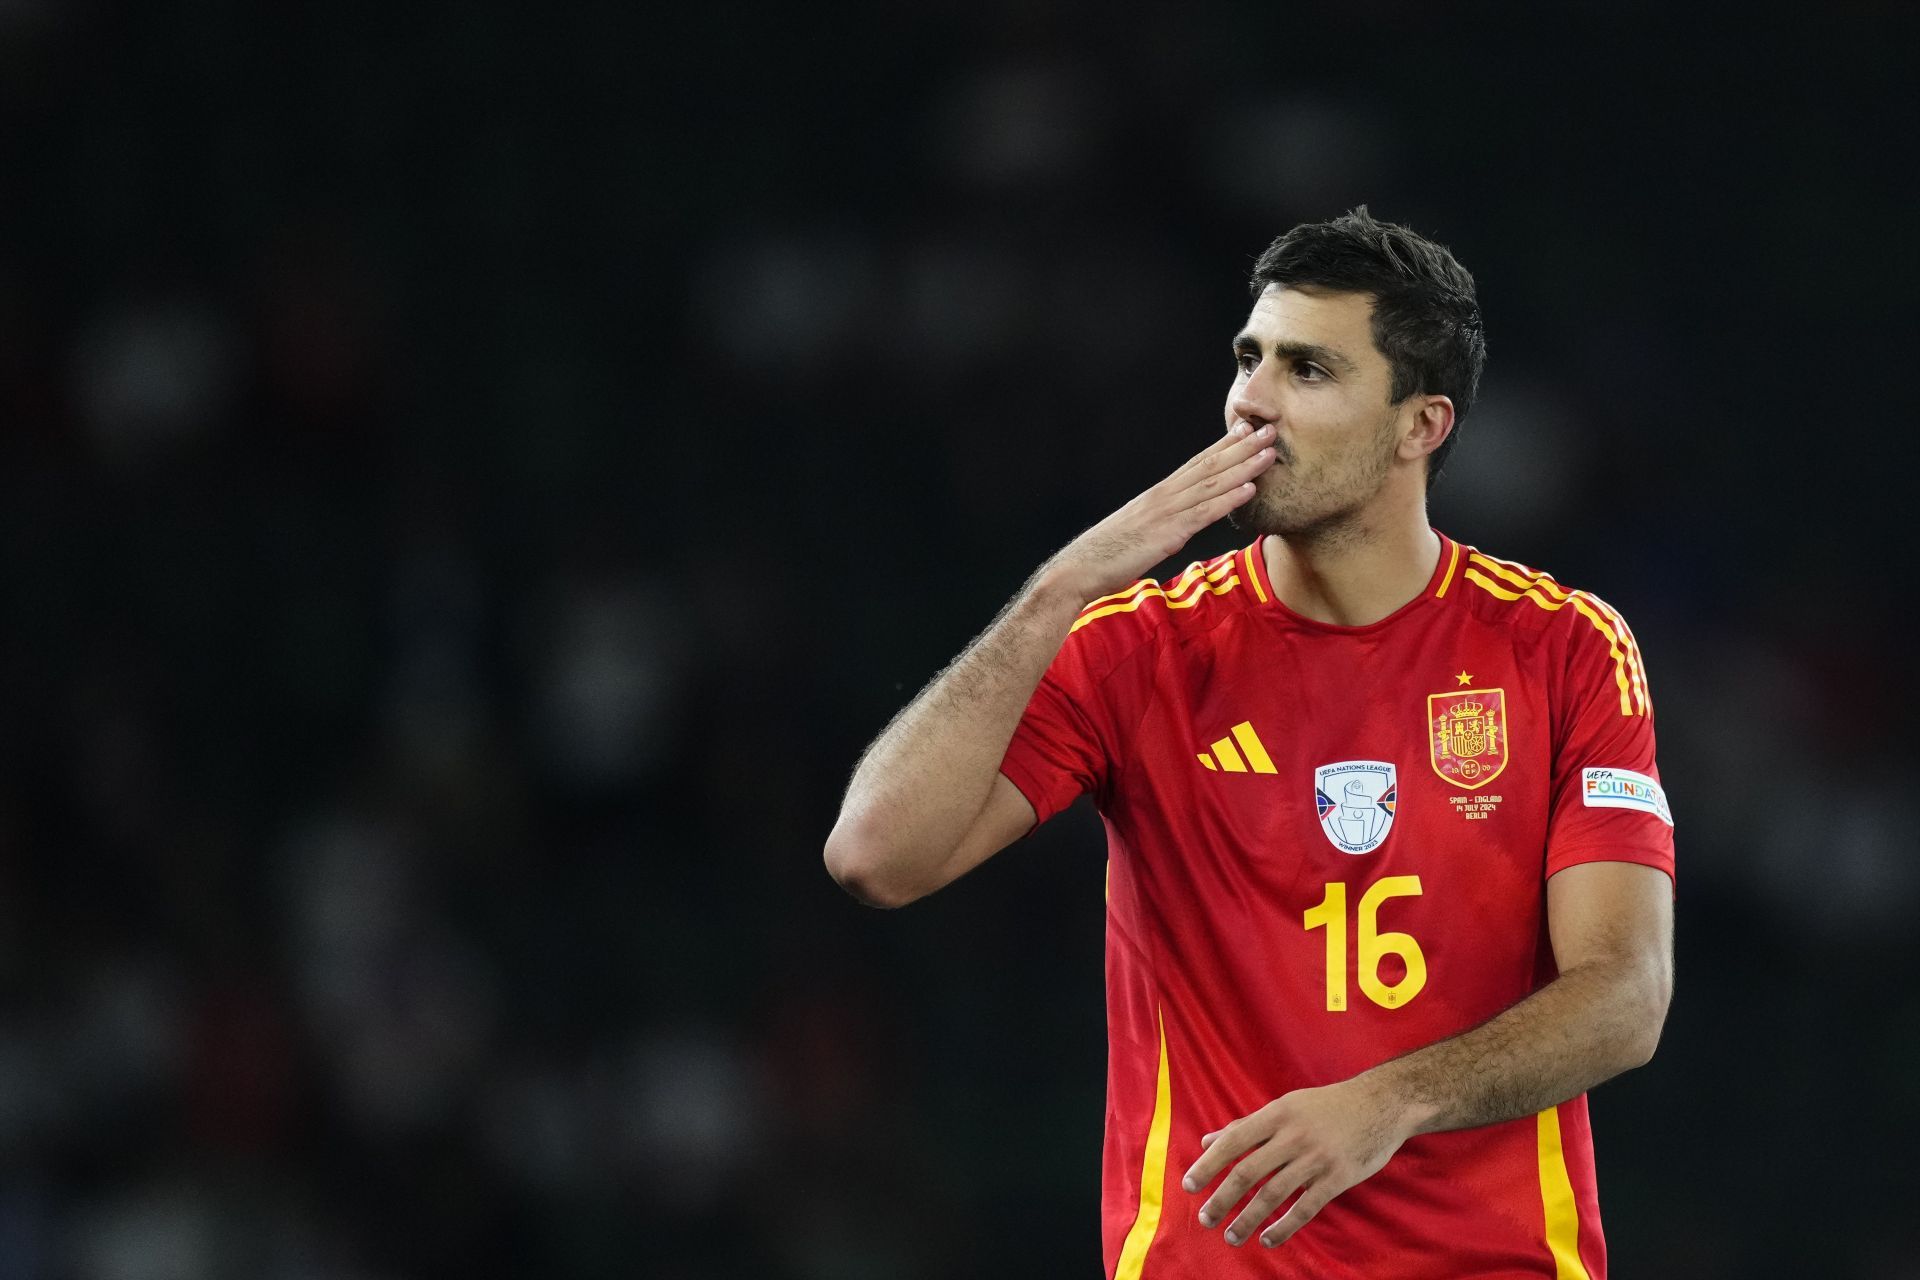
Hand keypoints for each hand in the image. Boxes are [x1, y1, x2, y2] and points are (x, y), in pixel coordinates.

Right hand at [1036, 422, 1276, 604]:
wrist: (1080, 568)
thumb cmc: (1106, 554)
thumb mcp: (1139, 531)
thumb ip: (1161, 523)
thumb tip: (1177, 524)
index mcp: (1158, 495)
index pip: (1196, 463)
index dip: (1224, 446)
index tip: (1246, 430)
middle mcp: (1164, 496)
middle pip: (1209, 466)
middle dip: (1242, 447)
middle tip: (1270, 429)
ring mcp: (1166, 513)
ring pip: (1212, 484)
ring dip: (1244, 467)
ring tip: (1270, 452)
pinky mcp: (1167, 534)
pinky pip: (1203, 513)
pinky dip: (1228, 499)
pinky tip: (1250, 489)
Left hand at [1180, 1077, 1417, 1248]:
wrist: (1381, 1103)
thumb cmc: (1327, 1105)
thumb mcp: (1286, 1106)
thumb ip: (1247, 1125)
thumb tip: (1207, 1141)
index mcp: (1276, 1114)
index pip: (1233, 1142)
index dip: (1208, 1166)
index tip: (1188, 1186)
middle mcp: (1293, 1136)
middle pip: (1248, 1172)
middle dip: (1221, 1199)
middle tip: (1204, 1219)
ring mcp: (1316, 1158)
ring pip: (1273, 1195)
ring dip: (1248, 1219)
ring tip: (1231, 1236)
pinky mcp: (1337, 1178)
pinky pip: (1306, 1208)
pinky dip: (1284, 1227)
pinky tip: (1268, 1239)